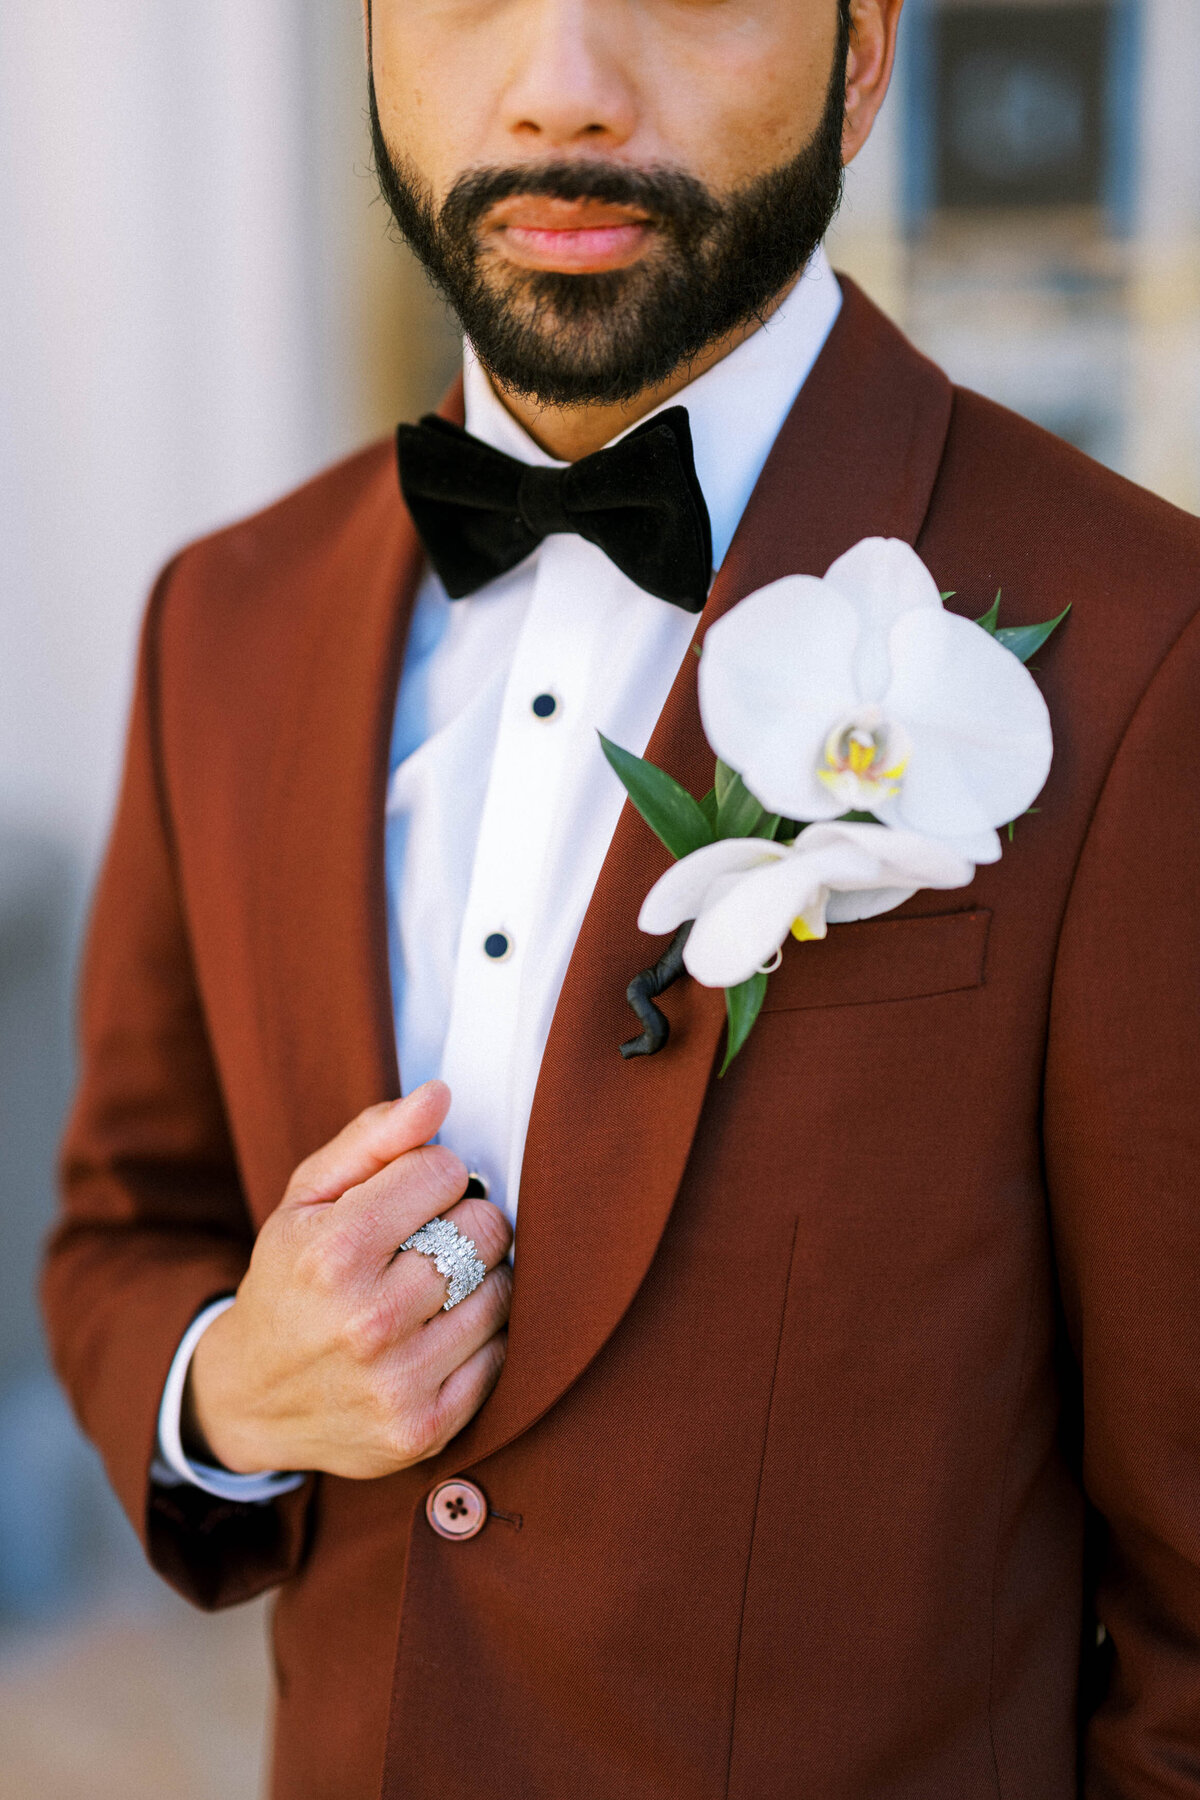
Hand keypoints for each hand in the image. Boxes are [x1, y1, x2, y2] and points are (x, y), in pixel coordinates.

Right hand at [184, 1081, 511, 1478]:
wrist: (254, 1397)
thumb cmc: (291, 1278)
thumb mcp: (308, 1197)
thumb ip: (374, 1138)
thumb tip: (441, 1095)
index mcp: (334, 1252)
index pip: (445, 1172)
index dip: (433, 1176)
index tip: (410, 1197)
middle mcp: (367, 1320)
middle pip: (485, 1231)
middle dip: (465, 1222)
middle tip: (429, 1240)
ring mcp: (398, 1381)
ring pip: (502, 1292)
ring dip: (479, 1280)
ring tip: (435, 1287)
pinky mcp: (425, 1428)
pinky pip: (502, 1355)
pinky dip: (482, 1336)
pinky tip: (441, 1332)